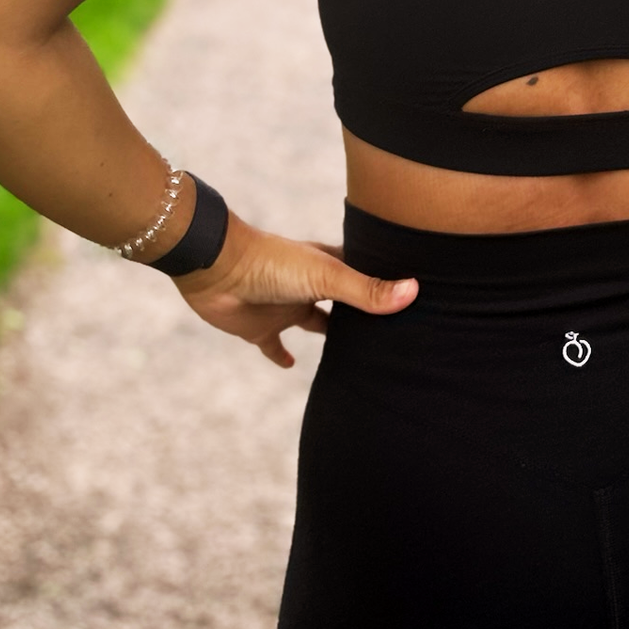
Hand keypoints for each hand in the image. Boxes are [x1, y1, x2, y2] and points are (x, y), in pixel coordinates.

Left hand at [170, 212, 417, 366]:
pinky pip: (273, 345)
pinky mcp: (260, 328)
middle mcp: (310, 286)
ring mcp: (285, 306)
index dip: (384, 281)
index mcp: (328, 266)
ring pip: (313, 322)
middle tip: (390, 332)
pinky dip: (281, 355)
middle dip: (361, 313)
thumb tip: (413, 292)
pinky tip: (290, 366)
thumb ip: (366, 290)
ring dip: (327, 333)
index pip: (364, 272)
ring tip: (355, 353)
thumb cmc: (271, 262)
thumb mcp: (326, 277)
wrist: (215, 268)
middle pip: (342, 301)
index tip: (411, 293)